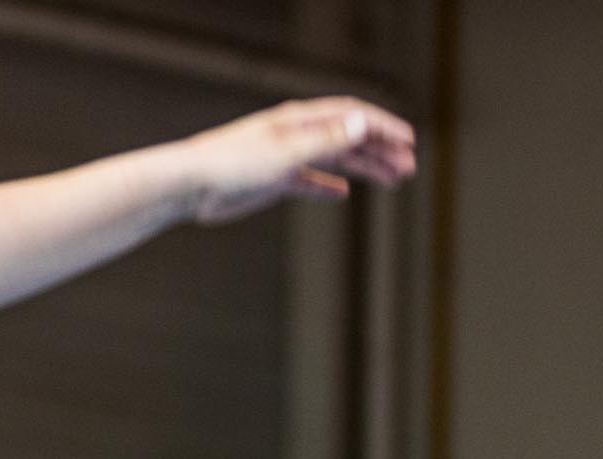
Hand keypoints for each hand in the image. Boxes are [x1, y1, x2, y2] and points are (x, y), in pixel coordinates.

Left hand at [181, 97, 415, 223]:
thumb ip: (327, 140)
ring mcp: (287, 157)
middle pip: (349, 139)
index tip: (409, 143)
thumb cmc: (234, 164)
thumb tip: (364, 123)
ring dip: (364, 169)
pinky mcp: (273, 181)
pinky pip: (309, 182)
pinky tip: (343, 196)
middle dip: (382, 151)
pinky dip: (327, 187)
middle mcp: (297, 134)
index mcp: (302, 121)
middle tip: (410, 168)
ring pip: (335, 161)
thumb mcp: (287, 152)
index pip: (353, 117)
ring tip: (391, 180)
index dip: (383, 128)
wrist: (192, 185)